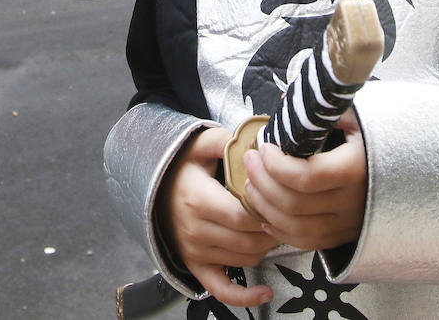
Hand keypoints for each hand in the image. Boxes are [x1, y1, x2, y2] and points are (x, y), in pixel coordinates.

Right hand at [159, 127, 275, 306]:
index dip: (268, 210)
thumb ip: (226, 140)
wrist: (154, 189)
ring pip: (245, 259)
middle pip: (249, 240)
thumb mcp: (200, 145)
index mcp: (197, 200)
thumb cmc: (183, 166)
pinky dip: (244, 297)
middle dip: (272, 229)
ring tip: (273, 230)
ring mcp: (194, 252)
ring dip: (264, 248)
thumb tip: (257, 142)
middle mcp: (194, 230)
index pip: (244, 216)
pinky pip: (221, 290)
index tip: (279, 198)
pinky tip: (264, 293)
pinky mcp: (195, 266)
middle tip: (284, 214)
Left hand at [240, 111, 366, 252]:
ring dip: (265, 206)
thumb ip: (323, 111)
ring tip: (251, 184)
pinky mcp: (343, 236)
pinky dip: (279, 230)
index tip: (263, 147)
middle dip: (262, 181)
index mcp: (357, 169)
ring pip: (296, 227)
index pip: (307, 176)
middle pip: (294, 203)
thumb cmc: (375, 140)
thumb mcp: (357, 118)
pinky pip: (305, 242)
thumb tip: (286, 101)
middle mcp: (353, 202)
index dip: (276, 165)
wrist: (411, 174)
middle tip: (249, 161)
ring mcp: (348, 224)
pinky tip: (264, 213)